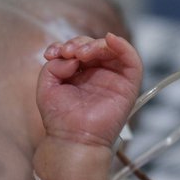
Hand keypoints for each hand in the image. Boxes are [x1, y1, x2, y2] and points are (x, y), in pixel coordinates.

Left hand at [37, 33, 142, 149]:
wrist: (72, 140)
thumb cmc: (59, 118)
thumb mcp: (47, 86)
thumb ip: (54, 66)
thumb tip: (72, 58)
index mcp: (80, 73)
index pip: (78, 49)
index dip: (65, 46)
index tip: (52, 53)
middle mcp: (98, 73)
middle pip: (94, 46)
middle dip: (79, 44)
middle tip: (68, 52)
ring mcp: (114, 78)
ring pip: (112, 49)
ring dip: (97, 44)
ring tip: (81, 52)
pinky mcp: (128, 85)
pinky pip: (132, 61)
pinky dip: (123, 46)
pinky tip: (109, 40)